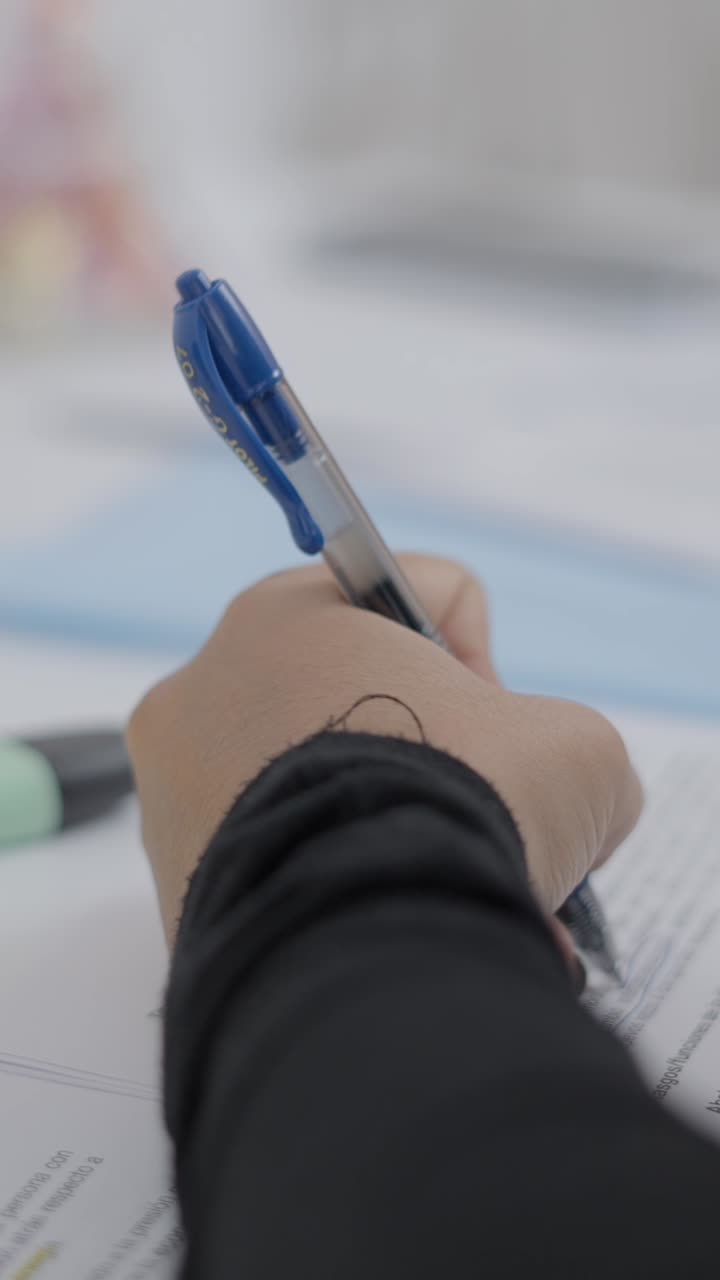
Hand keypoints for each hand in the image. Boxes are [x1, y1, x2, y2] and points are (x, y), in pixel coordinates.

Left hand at [127, 555, 642, 941]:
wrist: (369, 948)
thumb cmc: (465, 808)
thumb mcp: (574, 753)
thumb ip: (564, 744)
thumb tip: (549, 801)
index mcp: (289, 614)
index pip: (417, 595)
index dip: (480, 659)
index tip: (497, 734)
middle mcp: (207, 684)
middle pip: (351, 692)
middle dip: (423, 751)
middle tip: (471, 815)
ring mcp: (172, 785)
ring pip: (303, 779)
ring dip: (375, 818)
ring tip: (429, 881)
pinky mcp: (171, 877)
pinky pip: (271, 854)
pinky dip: (328, 877)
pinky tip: (383, 918)